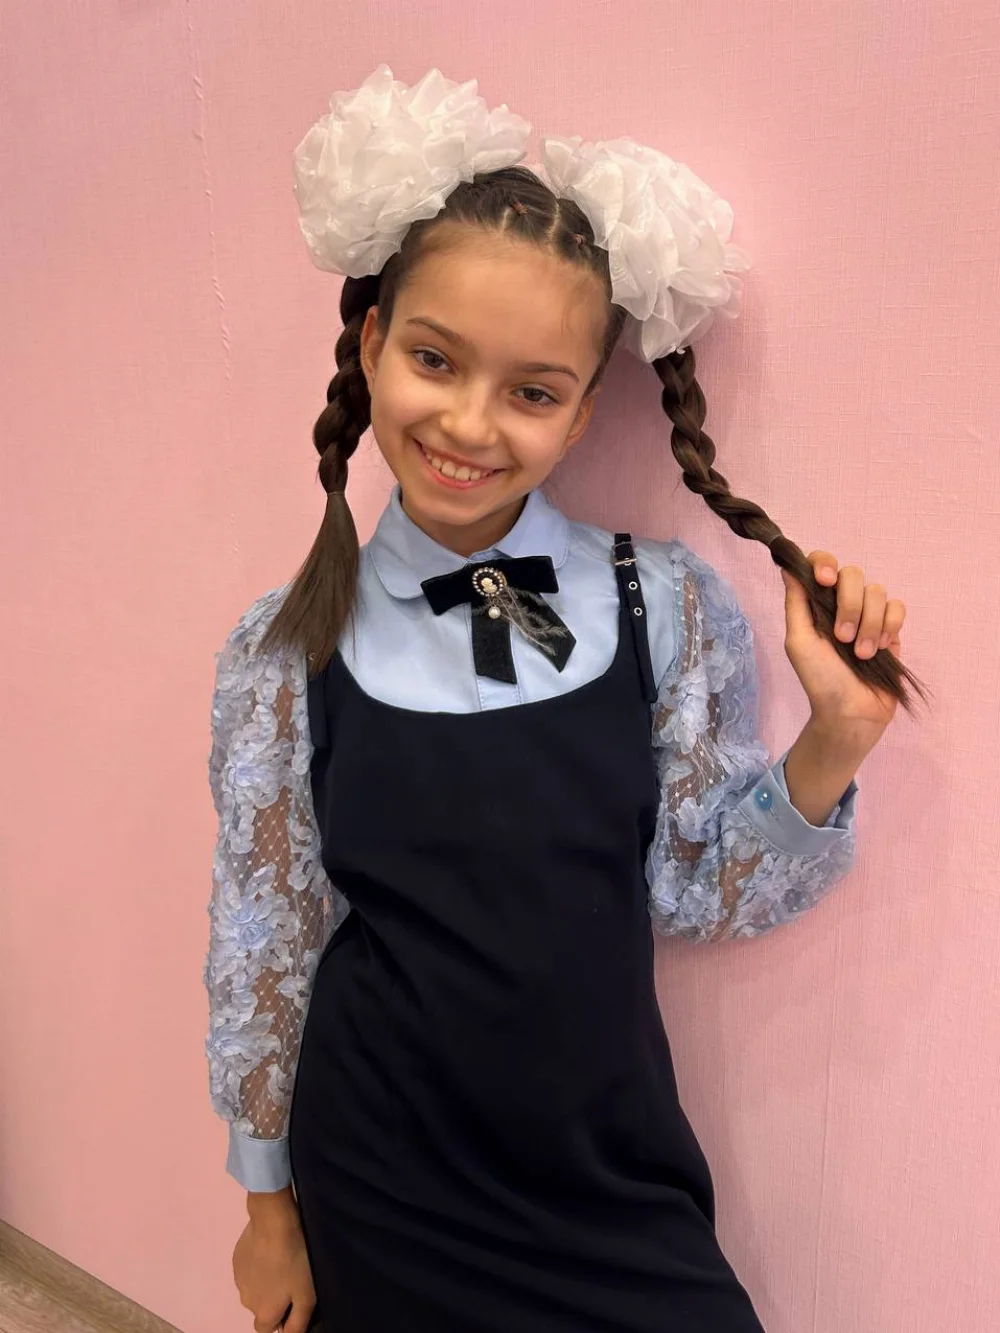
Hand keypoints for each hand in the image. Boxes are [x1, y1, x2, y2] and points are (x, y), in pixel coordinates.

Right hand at [234, 1190, 315, 1332]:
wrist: (273, 1221)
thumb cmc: (294, 1260)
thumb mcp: (307, 1296)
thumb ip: (298, 1323)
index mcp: (263, 1314)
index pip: (268, 1329)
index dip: (282, 1319)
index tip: (294, 1301)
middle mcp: (246, 1302)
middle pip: (261, 1309)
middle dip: (274, 1299)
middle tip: (292, 1278)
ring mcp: (238, 1280)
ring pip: (254, 1289)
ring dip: (266, 1282)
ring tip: (282, 1261)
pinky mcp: (236, 1260)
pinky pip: (249, 1270)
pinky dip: (258, 1265)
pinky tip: (270, 1251)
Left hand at [780, 551, 906, 747]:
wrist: (852, 712)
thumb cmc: (820, 680)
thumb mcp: (799, 642)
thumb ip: (796, 604)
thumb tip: (788, 566)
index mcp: (817, 604)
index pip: (822, 564)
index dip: (825, 564)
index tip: (824, 581)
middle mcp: (842, 604)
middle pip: (853, 574)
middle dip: (849, 606)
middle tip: (842, 639)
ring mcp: (869, 615)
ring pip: (877, 591)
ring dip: (869, 624)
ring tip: (861, 654)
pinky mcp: (891, 629)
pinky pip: (897, 607)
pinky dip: (889, 626)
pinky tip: (880, 648)